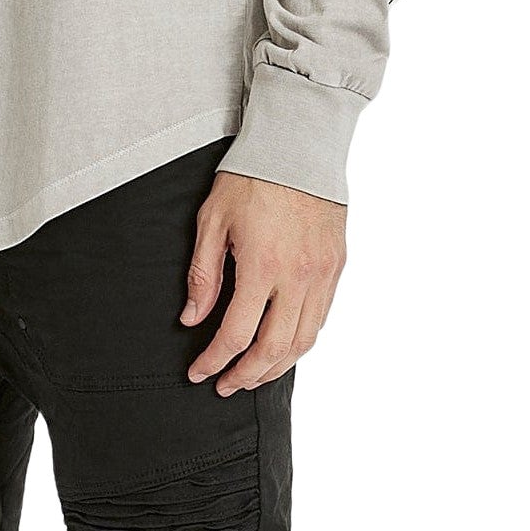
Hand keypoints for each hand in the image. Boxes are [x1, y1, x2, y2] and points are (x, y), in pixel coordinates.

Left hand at [181, 172, 346, 393]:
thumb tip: (192, 317)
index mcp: (262, 266)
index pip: (235, 334)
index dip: (213, 361)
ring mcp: (322, 274)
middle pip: (274, 350)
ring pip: (304, 342)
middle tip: (224, 385)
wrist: (299, 145)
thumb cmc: (251, 177)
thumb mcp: (213, 219)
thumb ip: (203, 274)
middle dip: (245, 376)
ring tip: (252, 374)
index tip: (198, 372)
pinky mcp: (337, 267)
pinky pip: (321, 318)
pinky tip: (283, 344)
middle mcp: (298, 277)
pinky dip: (301, 341)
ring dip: (276, 367)